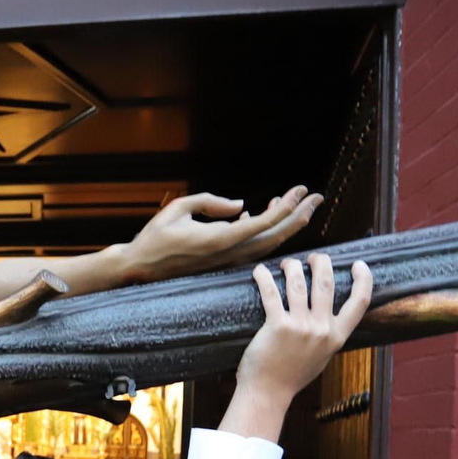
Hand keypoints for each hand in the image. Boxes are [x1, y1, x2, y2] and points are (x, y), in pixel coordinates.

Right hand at [120, 186, 322, 281]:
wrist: (140, 268)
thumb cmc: (155, 236)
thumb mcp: (178, 209)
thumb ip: (210, 202)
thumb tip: (241, 206)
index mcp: (219, 239)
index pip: (264, 224)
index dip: (286, 207)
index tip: (301, 190)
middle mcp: (228, 254)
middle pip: (275, 238)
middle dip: (299, 216)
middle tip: (317, 197)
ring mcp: (227, 262)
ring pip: (267, 245)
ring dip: (285, 225)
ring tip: (299, 204)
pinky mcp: (223, 263)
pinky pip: (254, 248)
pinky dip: (266, 232)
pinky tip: (264, 214)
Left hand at [220, 254, 372, 441]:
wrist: (269, 393)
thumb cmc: (292, 375)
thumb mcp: (321, 357)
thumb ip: (328, 336)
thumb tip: (329, 315)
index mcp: (337, 337)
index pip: (360, 303)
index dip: (363, 280)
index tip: (359, 265)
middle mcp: (322, 329)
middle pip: (326, 283)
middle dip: (320, 262)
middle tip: (312, 258)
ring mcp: (300, 327)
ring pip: (299, 282)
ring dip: (292, 266)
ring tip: (287, 264)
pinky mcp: (277, 326)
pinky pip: (271, 293)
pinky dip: (264, 277)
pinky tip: (260, 271)